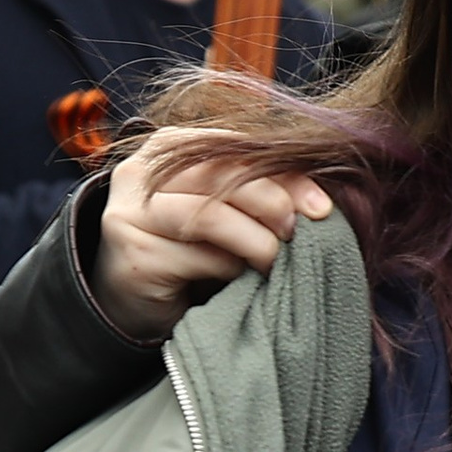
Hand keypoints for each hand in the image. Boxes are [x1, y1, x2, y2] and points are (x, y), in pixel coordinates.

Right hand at [91, 132, 333, 342]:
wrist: (136, 304)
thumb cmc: (189, 252)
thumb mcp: (225, 213)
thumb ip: (258, 194)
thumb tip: (317, 204)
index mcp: (168, 147)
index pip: (234, 148)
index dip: (284, 174)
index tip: (321, 207)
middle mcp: (140, 172)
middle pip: (220, 175)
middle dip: (272, 203)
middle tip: (298, 234)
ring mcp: (130, 212)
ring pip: (210, 215)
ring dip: (256, 241)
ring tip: (275, 261)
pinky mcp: (134, 254)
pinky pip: (199, 257)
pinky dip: (231, 269)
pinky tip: (240, 281)